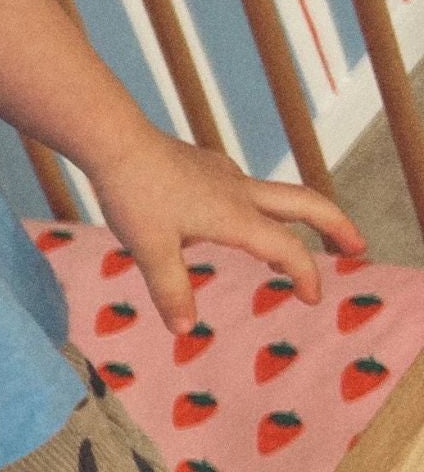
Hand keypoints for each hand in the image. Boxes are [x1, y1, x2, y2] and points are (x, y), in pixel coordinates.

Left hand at [86, 128, 364, 335]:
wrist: (114, 141)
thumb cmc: (133, 194)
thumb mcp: (150, 251)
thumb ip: (171, 291)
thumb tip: (185, 329)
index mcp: (234, 216)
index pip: (286, 248)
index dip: (306, 274)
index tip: (312, 297)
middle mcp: (238, 192)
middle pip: (306, 203)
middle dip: (336, 226)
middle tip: (357, 247)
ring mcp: (223, 175)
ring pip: (274, 196)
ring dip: (291, 222)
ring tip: (279, 256)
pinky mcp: (205, 167)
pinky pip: (241, 190)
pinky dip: (251, 210)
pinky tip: (222, 223)